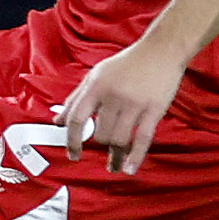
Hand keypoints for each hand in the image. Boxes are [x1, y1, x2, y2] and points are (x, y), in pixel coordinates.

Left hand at [57, 36, 185, 175]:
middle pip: (101, 133)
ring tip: (114, 166)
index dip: (72, 140)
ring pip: (119, 139)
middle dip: (100, 146)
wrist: (160, 50)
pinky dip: (135, 157)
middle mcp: (113, 96)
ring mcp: (134, 103)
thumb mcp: (96, 75)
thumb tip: (58, 121)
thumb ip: (76, 98)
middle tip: (103, 154)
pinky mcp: (154, 109)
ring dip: (115, 157)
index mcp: (96, 86)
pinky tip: (129, 168)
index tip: (73, 155)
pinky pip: (143, 139)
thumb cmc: (126, 64)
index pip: (77, 118)